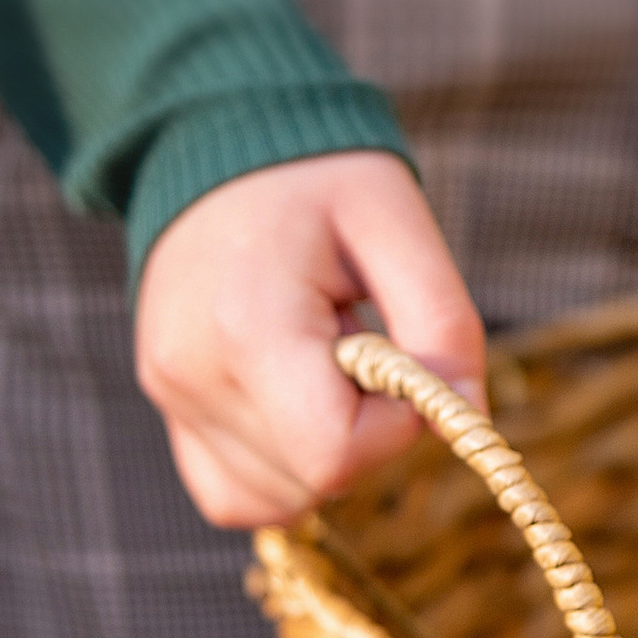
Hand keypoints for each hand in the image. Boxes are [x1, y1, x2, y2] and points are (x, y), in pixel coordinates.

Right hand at [134, 151, 485, 530]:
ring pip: (278, 498)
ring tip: (322, 357)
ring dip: (328, 452)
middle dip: (366, 432)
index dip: (394, 427)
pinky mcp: (168, 406)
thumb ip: (443, 323)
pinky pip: (235, 493)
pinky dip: (285, 472)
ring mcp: (171, 396)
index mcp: (249, 326)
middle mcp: (193, 374)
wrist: (212, 138)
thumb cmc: (315, 175)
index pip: (335, 455)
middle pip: (313, 481)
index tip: (400, 361)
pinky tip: (301, 399)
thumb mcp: (398, 221)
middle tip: (359, 343)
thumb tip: (469, 420)